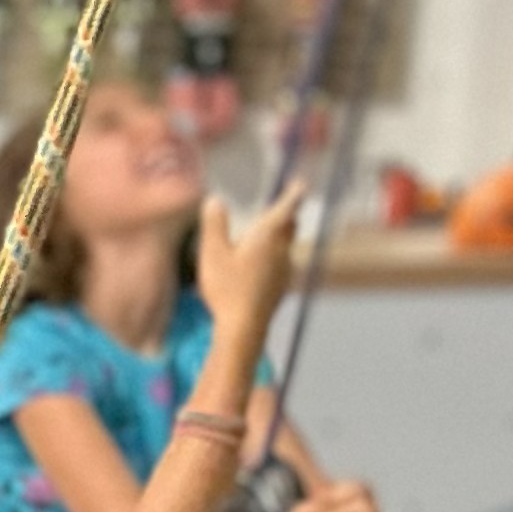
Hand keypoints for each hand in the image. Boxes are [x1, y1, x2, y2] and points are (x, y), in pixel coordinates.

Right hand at [195, 179, 309, 344]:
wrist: (244, 328)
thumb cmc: (227, 289)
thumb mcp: (212, 254)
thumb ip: (214, 225)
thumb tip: (215, 200)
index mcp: (268, 236)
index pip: (288, 207)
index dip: (294, 193)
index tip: (300, 183)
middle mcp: (282, 250)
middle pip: (290, 226)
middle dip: (287, 215)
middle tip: (282, 209)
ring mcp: (285, 270)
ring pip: (286, 246)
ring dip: (279, 238)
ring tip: (265, 238)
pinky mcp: (281, 288)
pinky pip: (282, 265)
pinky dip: (274, 259)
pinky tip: (261, 269)